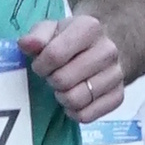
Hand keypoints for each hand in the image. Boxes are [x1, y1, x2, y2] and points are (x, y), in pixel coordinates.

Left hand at [22, 8, 125, 127]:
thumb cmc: (70, 40)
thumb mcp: (51, 30)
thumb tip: (26, 44)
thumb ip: (36, 36)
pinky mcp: (118, 96)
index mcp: (90, 28)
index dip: (40, 65)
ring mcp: (116, 74)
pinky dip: (74, 112)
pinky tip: (72, 101)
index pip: (55, 55)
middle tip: (53, 76)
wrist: (101, 49)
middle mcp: (108, 50)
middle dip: (51, 81)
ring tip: (63, 88)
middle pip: (64, 80)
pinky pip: (87, 116)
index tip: (41, 65)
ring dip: (62, 97)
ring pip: (76, 100)